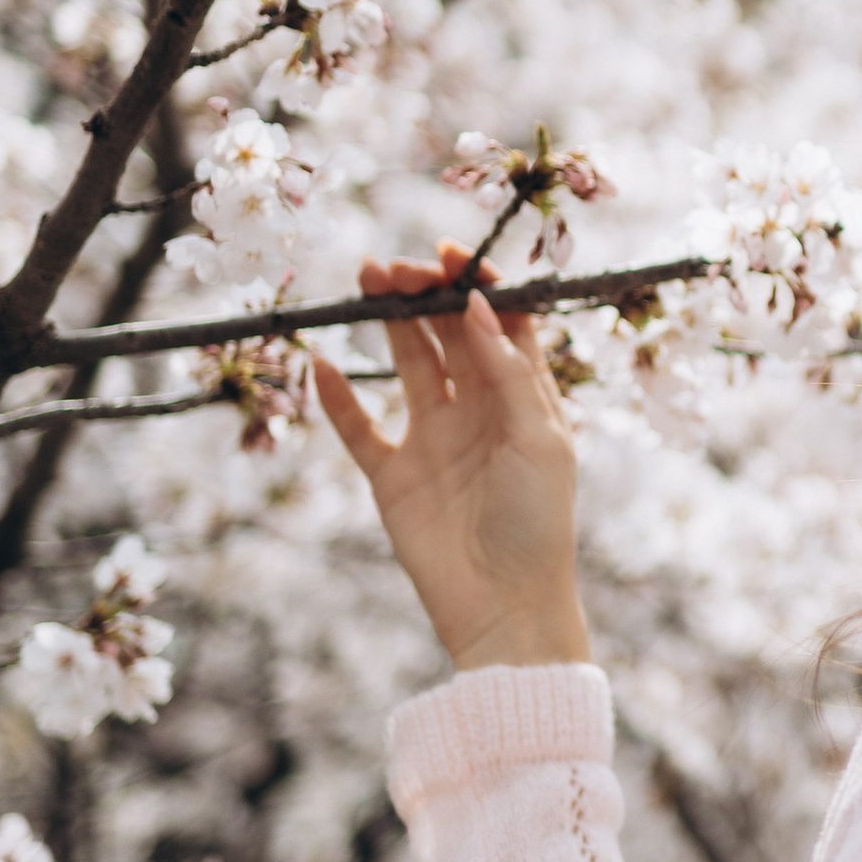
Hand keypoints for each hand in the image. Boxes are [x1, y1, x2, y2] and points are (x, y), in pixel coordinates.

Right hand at [313, 243, 591, 672]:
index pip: (500, 324)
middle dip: (423, 294)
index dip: (477, 284)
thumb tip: (477, 305)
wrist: (504, 607)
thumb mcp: (540, 440)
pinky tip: (321, 361)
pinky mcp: (393, 476)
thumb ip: (510, 372)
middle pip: (448, 333)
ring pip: (406, 363)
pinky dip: (337, 397)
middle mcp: (477, 410)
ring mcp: (432, 440)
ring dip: (387, 323)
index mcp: (523, 398)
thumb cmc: (539, 524)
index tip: (450, 254)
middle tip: (394, 267)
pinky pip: (357, 428)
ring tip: (365, 280)